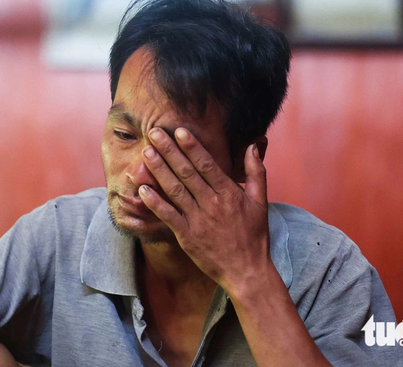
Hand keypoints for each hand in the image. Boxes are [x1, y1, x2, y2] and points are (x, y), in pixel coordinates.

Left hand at [138, 127, 273, 290]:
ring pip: (175, 190)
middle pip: (187, 172)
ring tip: (146, 153)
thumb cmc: (254, 236)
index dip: (192, 147)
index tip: (179, 131)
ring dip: (159, 170)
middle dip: (169, 151)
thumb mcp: (260, 202)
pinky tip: (142, 189)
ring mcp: (198, 220)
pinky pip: (168, 216)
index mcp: (229, 194)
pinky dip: (155, 202)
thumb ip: (256, 172)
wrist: (247, 272)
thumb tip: (252, 147)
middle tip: (153, 133)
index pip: (207, 165)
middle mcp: (212, 204)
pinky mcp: (187, 237)